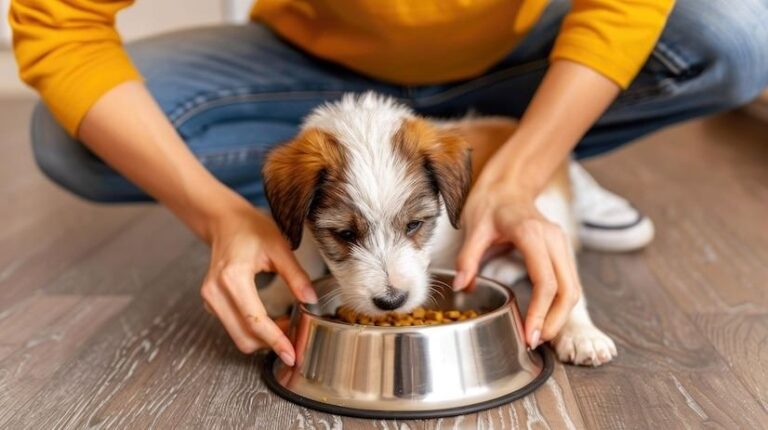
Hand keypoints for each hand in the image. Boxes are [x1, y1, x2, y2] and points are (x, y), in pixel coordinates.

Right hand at [200, 202, 316, 365]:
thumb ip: (296, 276)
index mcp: (232, 277)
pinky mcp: (211, 303)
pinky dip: (253, 330)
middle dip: (271, 343)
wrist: (225, 222)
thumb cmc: (252, 229)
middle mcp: (215, 291)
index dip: (276, 340)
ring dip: (263, 339)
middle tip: (296, 339)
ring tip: (287, 326)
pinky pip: (233, 327)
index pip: (255, 320)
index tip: (292, 354)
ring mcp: (210, 299)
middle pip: (244, 336)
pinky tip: (271, 321)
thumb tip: (311, 301)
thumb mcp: (280, 247)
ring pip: (237, 336)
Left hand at [454, 181, 580, 348]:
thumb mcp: (473, 227)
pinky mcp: (562, 251)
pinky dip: (562, 304)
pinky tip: (546, 319)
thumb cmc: (491, 204)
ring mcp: (562, 245)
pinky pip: (570, 283)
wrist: (509, 185)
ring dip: (561, 316)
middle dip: (556, 321)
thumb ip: (468, 257)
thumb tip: (461, 286)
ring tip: (540, 336)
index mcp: (532, 234)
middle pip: (568, 290)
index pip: (545, 281)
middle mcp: (554, 239)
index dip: (540, 312)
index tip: (529, 334)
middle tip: (535, 342)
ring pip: (574, 289)